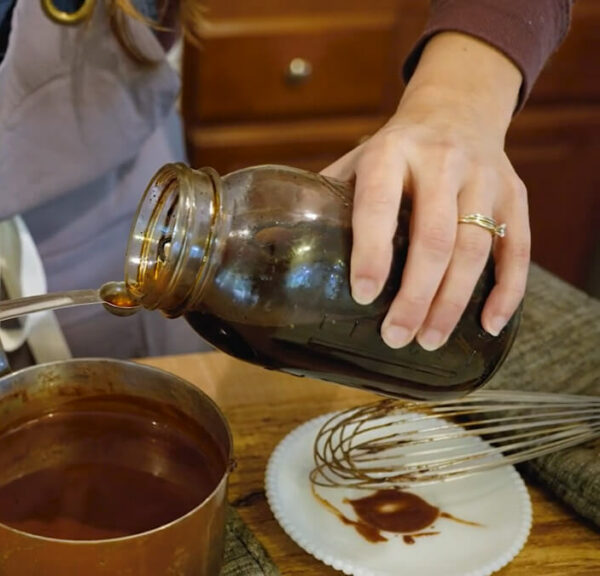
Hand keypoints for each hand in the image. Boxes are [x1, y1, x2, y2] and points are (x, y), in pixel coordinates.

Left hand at [321, 32, 530, 350]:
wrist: (457, 109)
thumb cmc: (394, 151)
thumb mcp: (357, 161)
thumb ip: (326, 199)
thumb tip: (277, 249)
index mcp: (390, 152)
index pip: (379, 205)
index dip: (372, 252)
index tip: (362, 296)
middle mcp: (441, 161)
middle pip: (434, 237)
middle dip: (415, 294)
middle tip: (397, 336)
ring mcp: (484, 178)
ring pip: (476, 248)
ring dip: (453, 301)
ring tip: (429, 339)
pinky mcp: (515, 195)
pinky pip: (517, 249)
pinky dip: (506, 291)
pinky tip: (488, 325)